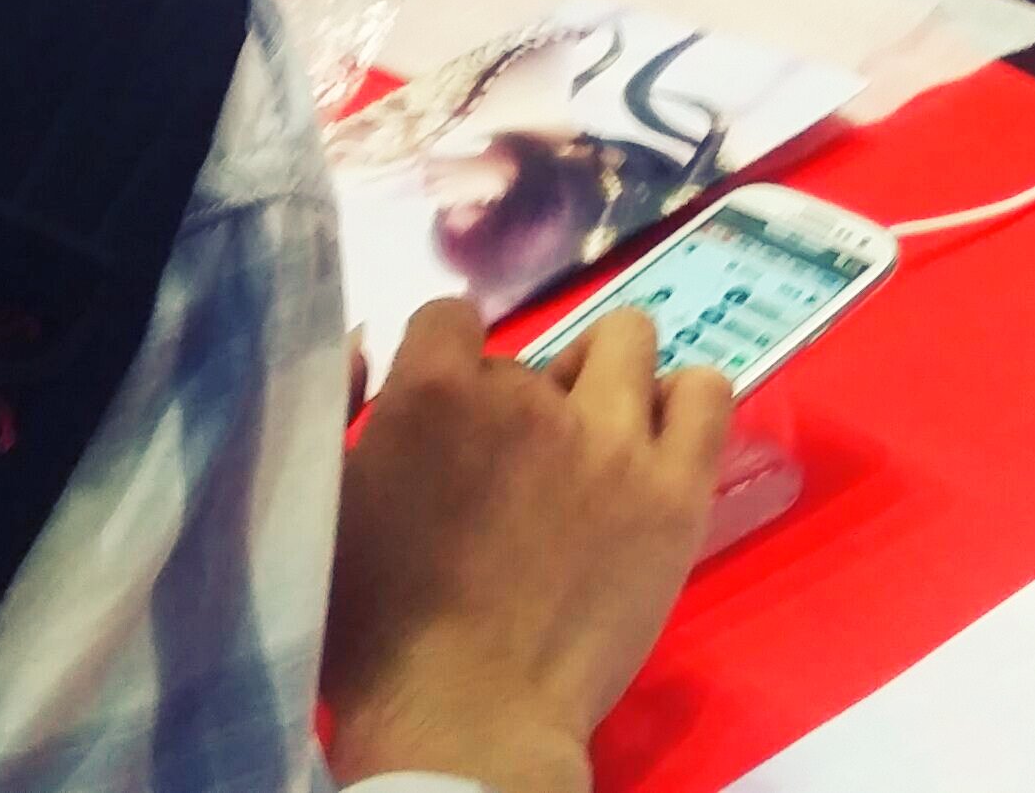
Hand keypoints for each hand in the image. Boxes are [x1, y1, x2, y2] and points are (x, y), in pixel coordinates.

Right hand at [325, 301, 737, 792]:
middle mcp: (529, 397)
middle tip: (510, 471)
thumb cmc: (375, 628)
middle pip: (532, 354)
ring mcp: (613, 440)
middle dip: (518, 400)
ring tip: (590, 436)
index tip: (447, 417)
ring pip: (628, 339)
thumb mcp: (328, 505)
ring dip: (603, 376)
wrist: (464, 720)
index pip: (450, 314)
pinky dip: (680, 402)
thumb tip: (366, 340)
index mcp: (434, 394)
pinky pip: (705, 392)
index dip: (445, 361)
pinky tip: (651, 443)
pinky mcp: (675, 488)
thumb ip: (345, 409)